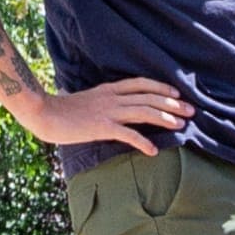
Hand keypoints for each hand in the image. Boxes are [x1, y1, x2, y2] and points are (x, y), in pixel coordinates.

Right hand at [24, 73, 189, 155]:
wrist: (43, 113)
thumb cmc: (62, 109)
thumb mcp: (87, 99)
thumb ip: (102, 100)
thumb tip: (111, 104)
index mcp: (109, 89)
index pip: (141, 83)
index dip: (162, 87)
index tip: (177, 93)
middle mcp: (112, 97)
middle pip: (149, 97)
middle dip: (172, 103)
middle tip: (191, 111)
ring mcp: (108, 111)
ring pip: (144, 111)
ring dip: (165, 118)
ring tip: (181, 125)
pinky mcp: (101, 126)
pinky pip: (127, 134)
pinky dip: (142, 142)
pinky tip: (152, 151)